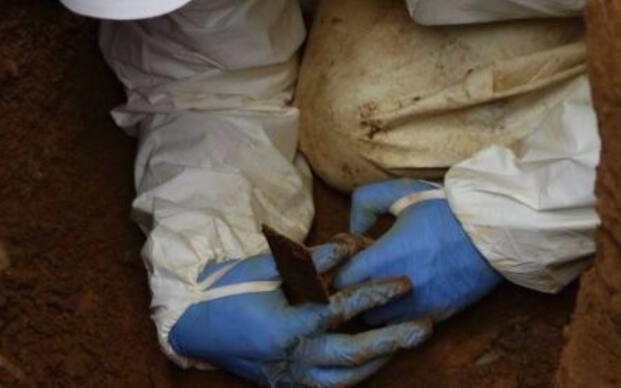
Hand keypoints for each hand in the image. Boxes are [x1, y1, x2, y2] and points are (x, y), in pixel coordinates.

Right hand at [169, 239, 432, 386]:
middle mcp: (292, 358)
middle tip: (426, 328)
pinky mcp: (288, 386)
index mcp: (285, 327)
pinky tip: (374, 360)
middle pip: (353, 356)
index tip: (404, 283)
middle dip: (394, 341)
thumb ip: (310, 261)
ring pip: (347, 379)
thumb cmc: (229, 289)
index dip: (375, 295)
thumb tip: (348, 246)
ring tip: (407, 341)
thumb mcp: (266, 267)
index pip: (340, 311)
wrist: (195, 325)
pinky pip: (331, 387)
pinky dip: (355, 375)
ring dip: (381, 361)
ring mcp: (291, 378)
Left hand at [332, 179, 502, 324]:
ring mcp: (419, 306)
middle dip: (354, 288)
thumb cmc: (446, 208)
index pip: (341, 279)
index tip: (351, 257)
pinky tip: (408, 292)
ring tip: (386, 282)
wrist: (494, 229)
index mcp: (386, 256)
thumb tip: (352, 227)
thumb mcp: (402, 192)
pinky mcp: (439, 316)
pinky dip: (400, 314)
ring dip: (376, 304)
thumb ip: (367, 203)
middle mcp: (399, 288)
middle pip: (355, 304)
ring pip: (379, 321)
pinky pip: (406, 327)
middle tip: (366, 270)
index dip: (339, 268)